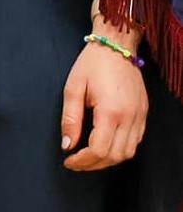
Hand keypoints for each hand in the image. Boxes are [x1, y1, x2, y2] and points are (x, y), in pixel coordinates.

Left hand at [61, 34, 148, 170]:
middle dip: (93, 164)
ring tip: (87, 157)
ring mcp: (140, 117)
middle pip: (115, 156)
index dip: (82, 161)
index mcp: (111, 111)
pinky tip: (104, 146)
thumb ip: (70, 119)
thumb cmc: (91, 64)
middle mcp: (130, 118)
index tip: (68, 161)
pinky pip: (135, 142)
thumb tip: (67, 145)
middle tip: (75, 162)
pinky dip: (120, 150)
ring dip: (107, 160)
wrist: (116, 47)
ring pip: (128, 153)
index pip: (99, 149)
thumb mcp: (73, 88)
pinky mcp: (144, 115)